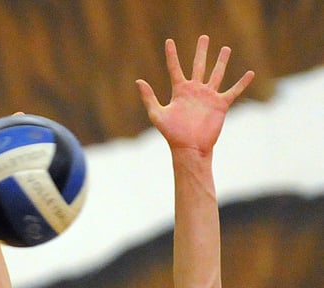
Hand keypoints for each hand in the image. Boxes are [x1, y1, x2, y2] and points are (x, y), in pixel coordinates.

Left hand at [136, 35, 253, 155]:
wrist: (189, 148)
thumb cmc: (172, 134)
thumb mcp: (157, 114)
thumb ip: (149, 98)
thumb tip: (139, 81)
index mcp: (180, 91)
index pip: (174, 68)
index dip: (171, 55)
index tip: (169, 41)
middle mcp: (195, 91)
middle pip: (199, 65)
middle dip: (201, 51)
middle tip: (204, 37)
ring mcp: (208, 96)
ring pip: (216, 74)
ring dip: (221, 61)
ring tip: (225, 48)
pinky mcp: (220, 104)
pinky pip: (233, 91)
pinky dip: (242, 83)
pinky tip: (250, 73)